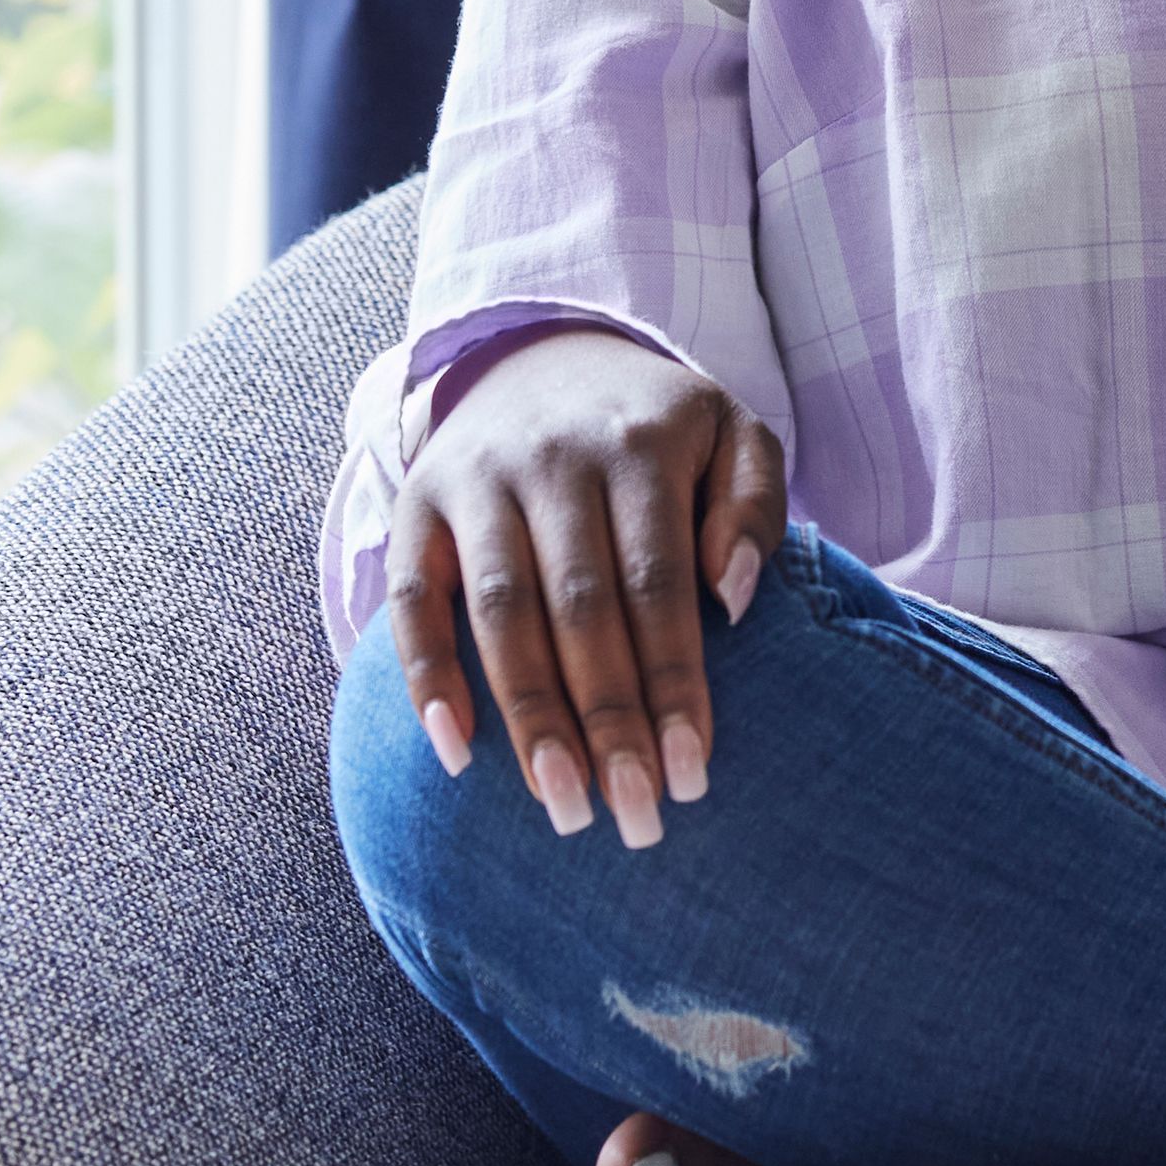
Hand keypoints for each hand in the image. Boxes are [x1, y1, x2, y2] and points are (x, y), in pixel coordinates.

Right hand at [390, 329, 784, 849]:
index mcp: (640, 444)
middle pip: (579, 608)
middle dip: (608, 720)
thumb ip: (753, 507)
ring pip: (499, 613)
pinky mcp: (419, 504)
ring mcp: (477, 480)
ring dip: (529, 718)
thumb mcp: (733, 434)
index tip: (694, 774)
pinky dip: (427, 676)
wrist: (544, 351)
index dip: (674, 682)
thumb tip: (733, 599)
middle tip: (635, 814)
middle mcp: (552, 458)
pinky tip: (456, 752)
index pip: (658, 583)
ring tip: (563, 806)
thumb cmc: (658, 425)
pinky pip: (412, 599)